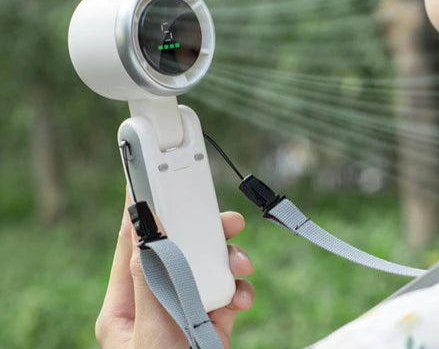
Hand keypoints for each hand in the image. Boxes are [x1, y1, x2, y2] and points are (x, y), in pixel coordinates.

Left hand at [96, 194, 254, 348]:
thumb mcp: (150, 332)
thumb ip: (149, 281)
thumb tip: (143, 230)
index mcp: (126, 304)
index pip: (132, 244)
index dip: (141, 208)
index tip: (151, 175)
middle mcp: (155, 300)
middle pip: (179, 247)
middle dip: (205, 231)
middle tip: (228, 220)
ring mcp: (184, 309)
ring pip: (208, 265)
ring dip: (230, 260)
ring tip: (242, 266)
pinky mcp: (210, 320)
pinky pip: (228, 290)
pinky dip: (240, 289)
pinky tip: (241, 298)